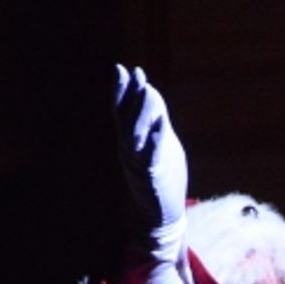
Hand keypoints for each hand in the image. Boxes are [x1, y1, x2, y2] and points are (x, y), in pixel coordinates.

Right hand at [113, 64, 187, 261]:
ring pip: (136, 135)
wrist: (158, 214)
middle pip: (127, 117)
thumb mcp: (156, 141)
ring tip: (149, 91)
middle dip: (131, 95)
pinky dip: (156, 143)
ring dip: (142, 113)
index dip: (123, 90)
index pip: (123, 110)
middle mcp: (130, 149)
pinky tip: (162, 128)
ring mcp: (139, 163)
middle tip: (137, 74)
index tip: (124, 69)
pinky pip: (152, 159)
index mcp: (131, 139)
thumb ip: (152, 117)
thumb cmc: (159, 174)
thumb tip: (147, 88)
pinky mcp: (152, 178)